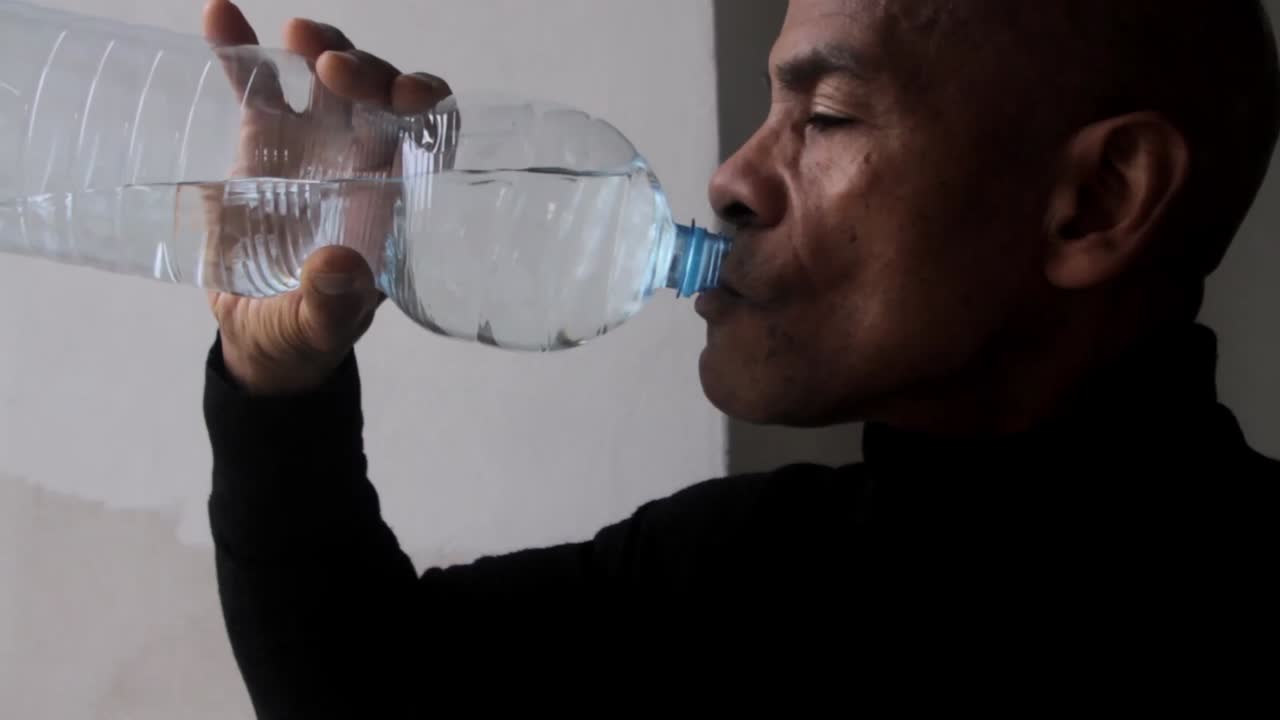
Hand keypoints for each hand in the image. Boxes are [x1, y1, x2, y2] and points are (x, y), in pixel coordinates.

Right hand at [201, 0, 450, 394]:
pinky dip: (241, 50)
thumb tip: (341, 266)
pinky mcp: (262, 139)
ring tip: (296, 38)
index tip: (406, 97)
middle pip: (382, 94)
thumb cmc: (305, 333)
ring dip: (320, 44)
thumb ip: (332, 303)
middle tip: (333, 70)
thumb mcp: (318, 328)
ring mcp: (313, 143)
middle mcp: (363, 160)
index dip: (428, 107)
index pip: (431, 136)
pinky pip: (256, 84)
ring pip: (327, 75)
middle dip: (367, 70)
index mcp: (395, 198)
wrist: (257, 333)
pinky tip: (221, 17)